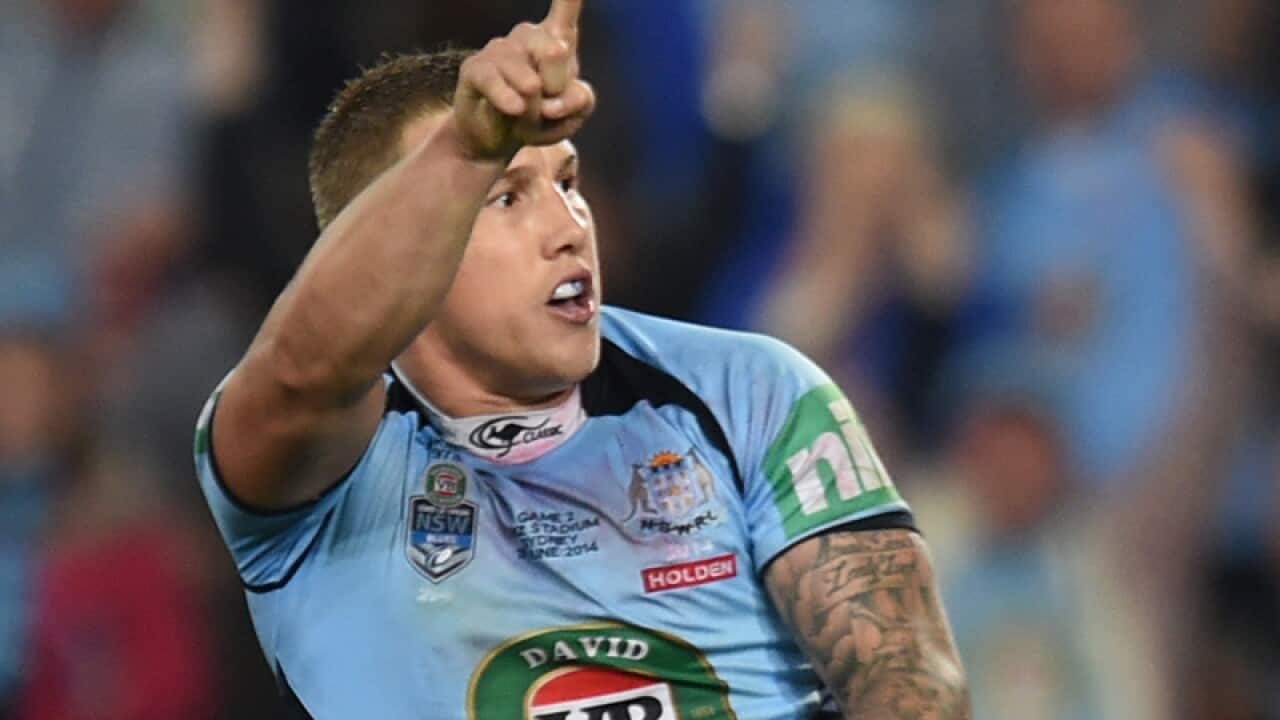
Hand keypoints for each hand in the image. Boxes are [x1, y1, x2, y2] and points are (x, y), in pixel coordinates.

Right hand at [452, 0, 594, 160]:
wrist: (498, 140)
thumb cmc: (539, 119)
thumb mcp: (570, 116)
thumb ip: (579, 101)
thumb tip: (554, 95)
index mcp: (556, 39)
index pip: (567, 7)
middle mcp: (527, 36)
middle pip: (556, 51)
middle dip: (558, 90)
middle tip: (547, 107)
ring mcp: (499, 49)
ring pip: (529, 77)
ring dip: (535, 106)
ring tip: (526, 114)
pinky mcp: (476, 68)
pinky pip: (496, 80)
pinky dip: (509, 99)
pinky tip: (516, 110)